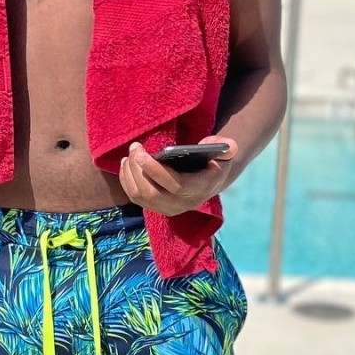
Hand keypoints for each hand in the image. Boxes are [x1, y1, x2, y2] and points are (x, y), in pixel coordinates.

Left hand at [118, 136, 238, 217]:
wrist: (209, 179)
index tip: (141, 153)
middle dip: (138, 170)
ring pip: (140, 196)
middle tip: (134, 149)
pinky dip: (127, 181)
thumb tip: (227, 146)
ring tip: (129, 155)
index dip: (155, 170)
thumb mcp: (225, 152)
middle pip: (152, 193)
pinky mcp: (156, 207)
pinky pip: (135, 198)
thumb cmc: (214, 161)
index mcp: (200, 189)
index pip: (174, 185)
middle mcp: (183, 204)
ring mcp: (168, 208)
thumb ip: (228, 148)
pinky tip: (126, 164)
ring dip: (130, 175)